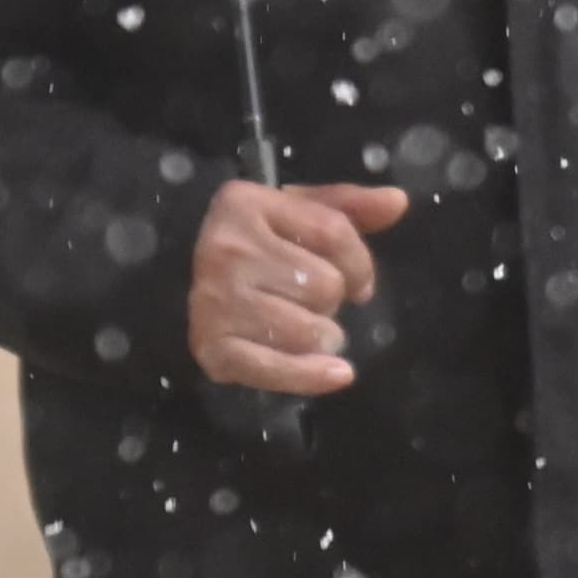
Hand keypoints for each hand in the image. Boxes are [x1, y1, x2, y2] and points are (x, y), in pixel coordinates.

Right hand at [188, 180, 409, 395]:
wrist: (178, 282)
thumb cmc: (256, 245)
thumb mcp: (296, 214)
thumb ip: (348, 206)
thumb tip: (398, 201)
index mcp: (245, 204)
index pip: (334, 231)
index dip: (360, 261)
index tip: (360, 283)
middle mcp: (227, 250)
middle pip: (324, 285)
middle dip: (331, 299)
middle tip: (311, 301)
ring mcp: (216, 301)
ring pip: (309, 329)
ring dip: (322, 336)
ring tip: (308, 328)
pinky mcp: (212, 347)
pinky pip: (280, 369)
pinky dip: (312, 376)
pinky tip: (336, 373)